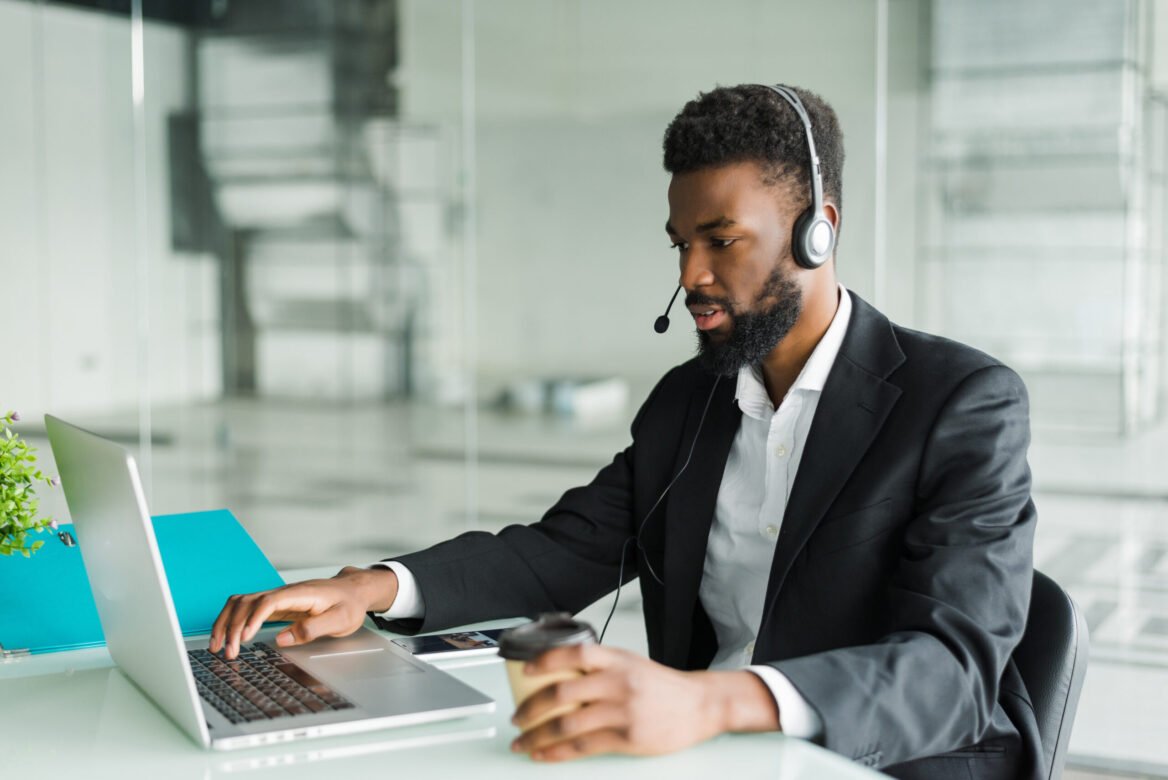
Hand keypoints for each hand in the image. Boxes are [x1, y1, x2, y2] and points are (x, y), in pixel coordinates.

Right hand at [209, 566, 397, 658]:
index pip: (269, 601)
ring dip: (226, 622)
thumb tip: (282, 638)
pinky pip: (246, 608)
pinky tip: (227, 636)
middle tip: (228, 652)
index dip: (253, 619)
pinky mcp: (275, 604)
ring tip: (218, 647)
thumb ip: (313, 628)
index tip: (245, 638)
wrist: (354, 590)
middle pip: (248, 601)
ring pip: (241, 602)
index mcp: (301, 594)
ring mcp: (278, 597)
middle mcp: (284, 592)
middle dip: (233, 626)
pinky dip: (232, 621)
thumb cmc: (349, 604)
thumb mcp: (340, 620)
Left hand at [509, 644, 779, 761]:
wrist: (700, 705)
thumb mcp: (630, 664)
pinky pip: (584, 746)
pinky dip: (558, 752)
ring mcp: (622, 711)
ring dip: (538, 735)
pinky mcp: (627, 738)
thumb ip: (599, 668)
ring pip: (567, 724)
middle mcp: (618, 682)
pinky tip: (545, 755)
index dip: (545, 661)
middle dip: (531, 708)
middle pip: (562, 694)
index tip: (525, 672)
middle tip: (516, 718)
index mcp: (617, 659)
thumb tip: (558, 677)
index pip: (574, 655)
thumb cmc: (663, 686)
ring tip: (523, 742)